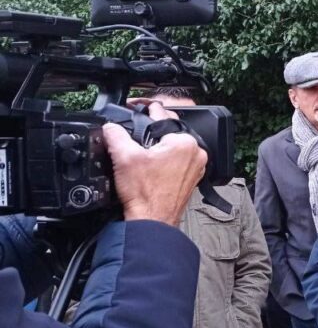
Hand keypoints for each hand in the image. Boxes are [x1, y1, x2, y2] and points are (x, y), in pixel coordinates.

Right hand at [103, 102, 206, 225]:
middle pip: (169, 131)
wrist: (151, 221)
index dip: (146, 109)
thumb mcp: (124, 157)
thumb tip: (110, 127)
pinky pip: (177, 161)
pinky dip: (165, 160)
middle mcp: (196, 153)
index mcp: (185, 142)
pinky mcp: (191, 179)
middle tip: (135, 133)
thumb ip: (116, 135)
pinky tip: (152, 165)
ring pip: (174, 147)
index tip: (138, 106)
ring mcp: (196, 167)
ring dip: (158, 146)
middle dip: (151, 130)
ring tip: (142, 151)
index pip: (163, 116)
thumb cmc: (145, 196)